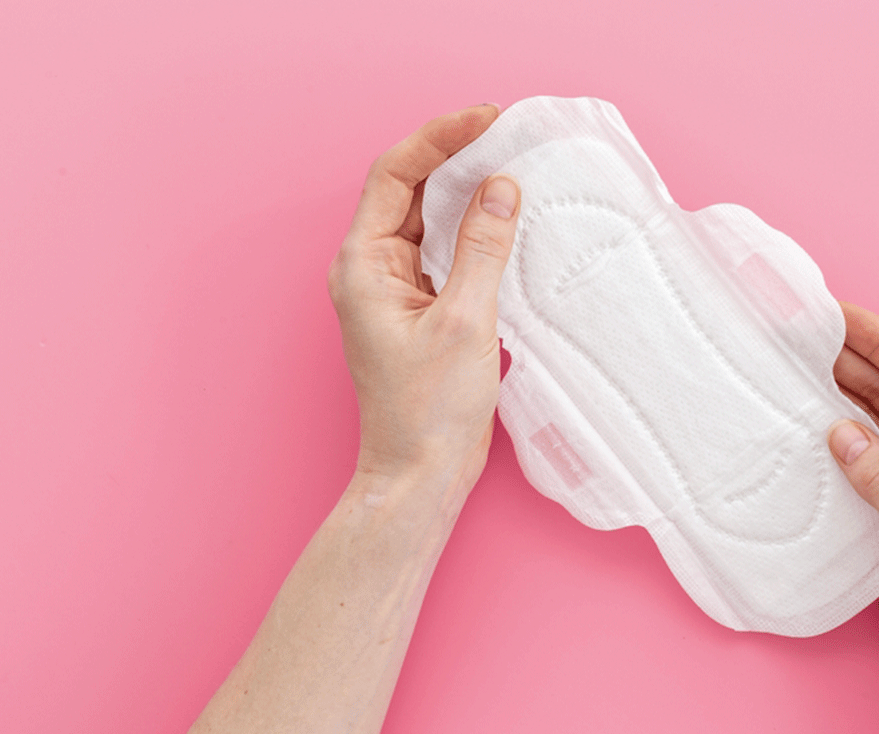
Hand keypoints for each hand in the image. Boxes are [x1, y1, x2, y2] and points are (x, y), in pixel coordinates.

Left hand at [328, 103, 520, 490]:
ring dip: (468, 191)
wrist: (420, 473)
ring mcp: (395, 288)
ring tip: (514, 166)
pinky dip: (476, 230)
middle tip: (508, 133)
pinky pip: (446, 251)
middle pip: (411, 189)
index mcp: (364, 264)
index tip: (486, 119)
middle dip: (457, 156)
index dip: (439, 138)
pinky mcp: (421, 308)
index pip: (394, 174)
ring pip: (430, 218)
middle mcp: (372, 269)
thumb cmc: (428, 410)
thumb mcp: (465, 322)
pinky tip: (509, 222)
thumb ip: (483, 249)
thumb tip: (501, 188)